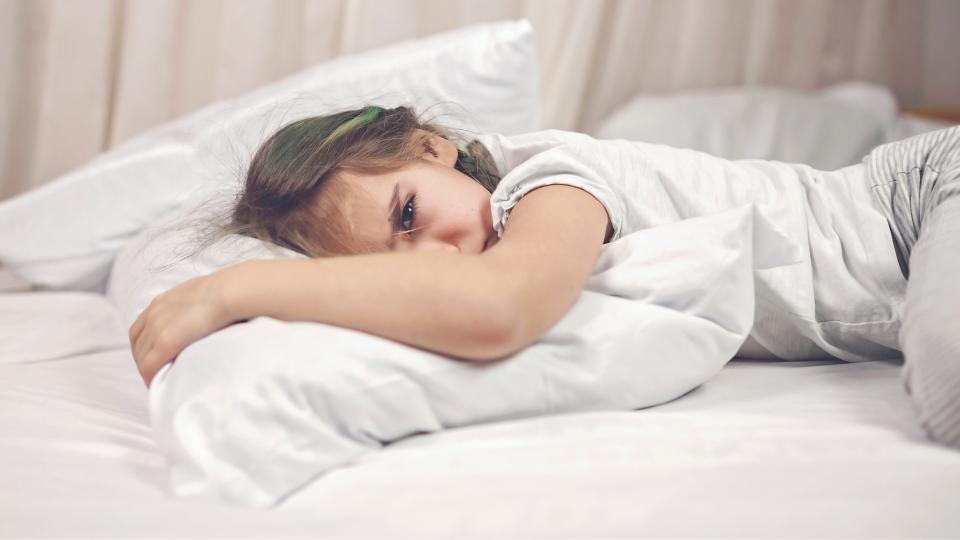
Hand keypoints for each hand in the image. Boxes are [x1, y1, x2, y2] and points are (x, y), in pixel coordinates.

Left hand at [128, 271, 235, 387]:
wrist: (228, 293)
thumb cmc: (224, 294)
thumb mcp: (199, 294)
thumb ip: (191, 306)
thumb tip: (202, 314)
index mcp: (160, 303)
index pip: (139, 331)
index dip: (144, 348)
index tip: (154, 359)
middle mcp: (153, 315)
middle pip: (138, 347)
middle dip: (145, 362)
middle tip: (159, 375)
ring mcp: (157, 329)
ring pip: (142, 359)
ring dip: (149, 371)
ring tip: (162, 382)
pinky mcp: (166, 342)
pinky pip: (149, 367)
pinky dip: (151, 377)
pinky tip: (160, 385)